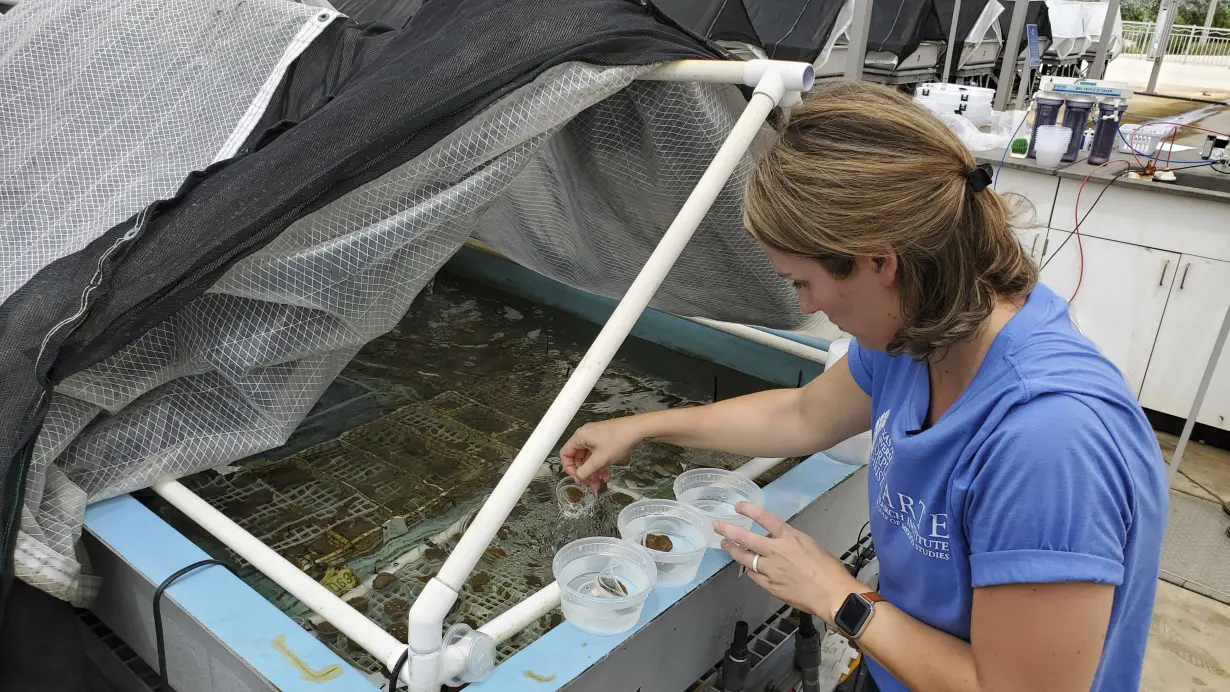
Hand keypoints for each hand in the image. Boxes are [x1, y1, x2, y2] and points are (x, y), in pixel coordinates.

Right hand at [559, 418, 645, 489]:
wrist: (638, 430)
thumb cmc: (618, 440)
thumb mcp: (600, 459)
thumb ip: (586, 470)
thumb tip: (578, 478)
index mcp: (580, 437)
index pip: (565, 453)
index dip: (569, 467)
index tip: (577, 478)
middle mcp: (585, 436)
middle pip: (578, 457)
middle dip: (584, 472)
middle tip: (590, 484)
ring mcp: (596, 438)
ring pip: (589, 458)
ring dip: (593, 471)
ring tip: (600, 484)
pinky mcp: (605, 440)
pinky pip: (598, 455)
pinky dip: (601, 465)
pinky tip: (607, 476)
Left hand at [716, 502, 863, 624]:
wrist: (832, 594)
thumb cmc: (828, 568)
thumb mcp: (810, 544)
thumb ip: (789, 540)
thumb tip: (776, 540)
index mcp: (788, 537)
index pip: (764, 517)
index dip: (748, 509)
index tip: (738, 506)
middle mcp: (776, 551)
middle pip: (745, 537)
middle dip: (728, 530)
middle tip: (717, 526)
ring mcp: (770, 569)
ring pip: (744, 558)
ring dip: (732, 550)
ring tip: (725, 545)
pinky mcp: (770, 586)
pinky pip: (753, 575)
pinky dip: (749, 569)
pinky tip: (746, 567)